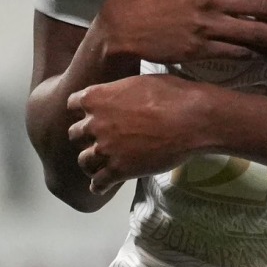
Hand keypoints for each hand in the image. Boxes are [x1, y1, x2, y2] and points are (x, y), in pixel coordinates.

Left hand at [68, 74, 216, 193]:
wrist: (193, 119)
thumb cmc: (173, 94)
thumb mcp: (140, 81)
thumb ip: (119, 91)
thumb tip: (119, 95)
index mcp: (97, 97)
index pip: (72, 103)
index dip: (83, 109)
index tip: (93, 113)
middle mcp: (95, 123)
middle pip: (74, 134)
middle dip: (87, 135)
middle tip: (102, 137)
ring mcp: (105, 149)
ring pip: (84, 161)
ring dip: (93, 161)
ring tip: (103, 162)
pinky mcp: (118, 171)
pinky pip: (98, 184)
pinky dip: (100, 185)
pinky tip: (105, 183)